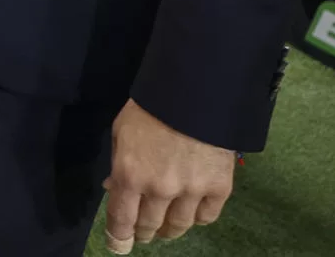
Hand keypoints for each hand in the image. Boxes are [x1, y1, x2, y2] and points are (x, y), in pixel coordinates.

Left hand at [103, 99, 234, 251]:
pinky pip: (207, 217)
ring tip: (165, 228)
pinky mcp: (219, 188)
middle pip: (150, 226)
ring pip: (179, 225)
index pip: (122, 220)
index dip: (118, 237)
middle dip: (143, 232)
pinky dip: (197, 218)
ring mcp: (192, 192)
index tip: (118, 245)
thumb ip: (118, 165)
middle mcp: (160, 190)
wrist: (193, 93)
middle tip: (143, 232)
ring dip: (169, 230)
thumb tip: (115, 189)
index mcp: (130, 175)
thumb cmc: (149, 109)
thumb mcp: (121, 133)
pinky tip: (191, 213)